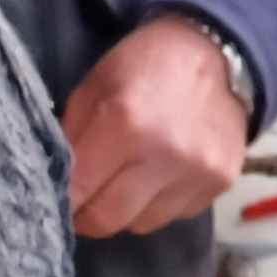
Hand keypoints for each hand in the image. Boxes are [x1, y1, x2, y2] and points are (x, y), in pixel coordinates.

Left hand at [62, 15, 250, 237]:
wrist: (218, 52)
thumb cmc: (145, 64)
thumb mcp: (95, 87)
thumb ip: (70, 138)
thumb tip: (56, 185)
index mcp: (124, 125)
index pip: (77, 191)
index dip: (62, 199)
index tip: (60, 197)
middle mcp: (163, 157)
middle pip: (107, 221)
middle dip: (88, 215)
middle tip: (86, 199)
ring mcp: (197, 175)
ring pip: (141, 224)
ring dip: (127, 210)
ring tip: (129, 180)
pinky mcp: (220, 185)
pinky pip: (174, 215)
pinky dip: (160, 202)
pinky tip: (163, 173)